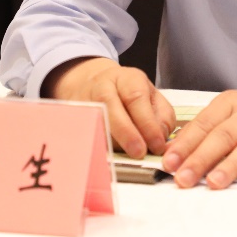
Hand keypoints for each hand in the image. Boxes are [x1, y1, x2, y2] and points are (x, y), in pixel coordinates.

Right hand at [44, 56, 175, 158]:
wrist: (91, 83)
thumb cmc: (127, 92)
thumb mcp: (150, 95)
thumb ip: (162, 115)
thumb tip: (160, 141)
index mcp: (127, 79)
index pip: (137, 99)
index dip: (147, 124)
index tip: (157, 145)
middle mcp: (103, 88)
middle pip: (113, 111)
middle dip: (129, 135)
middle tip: (140, 154)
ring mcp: (85, 102)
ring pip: (99, 126)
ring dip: (115, 145)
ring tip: (128, 157)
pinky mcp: (74, 118)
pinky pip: (87, 136)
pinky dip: (101, 148)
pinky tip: (112, 157)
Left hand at [162, 88, 236, 188]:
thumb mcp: (227, 113)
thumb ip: (202, 131)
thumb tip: (172, 154)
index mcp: (231, 102)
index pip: (205, 123)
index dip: (186, 144)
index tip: (169, 163)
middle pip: (224, 135)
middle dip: (202, 158)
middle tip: (184, 179)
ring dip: (230, 165)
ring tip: (213, 182)